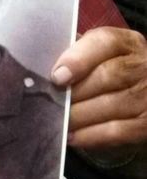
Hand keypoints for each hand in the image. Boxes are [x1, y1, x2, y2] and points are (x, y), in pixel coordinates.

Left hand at [51, 27, 146, 148]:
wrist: (142, 90)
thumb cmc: (108, 68)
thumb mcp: (98, 53)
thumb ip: (76, 53)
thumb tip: (43, 64)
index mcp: (126, 43)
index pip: (105, 42)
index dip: (78, 58)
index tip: (57, 76)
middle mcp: (142, 66)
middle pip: (108, 75)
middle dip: (75, 91)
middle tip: (51, 102)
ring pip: (111, 105)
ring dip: (79, 115)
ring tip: (56, 120)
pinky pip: (119, 131)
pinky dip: (92, 135)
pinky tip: (72, 136)